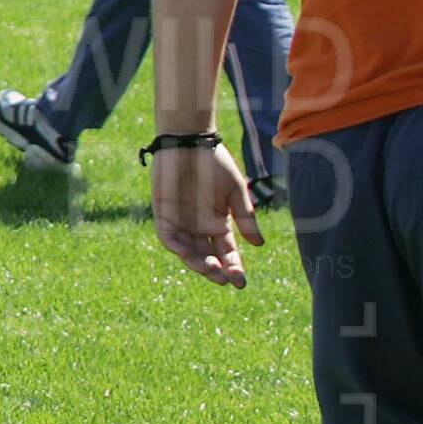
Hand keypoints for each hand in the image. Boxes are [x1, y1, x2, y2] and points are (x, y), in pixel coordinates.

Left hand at [151, 140, 259, 288]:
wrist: (190, 141)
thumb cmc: (214, 163)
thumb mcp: (235, 191)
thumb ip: (245, 217)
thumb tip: (259, 245)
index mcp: (219, 224)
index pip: (227, 252)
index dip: (234, 268)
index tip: (241, 282)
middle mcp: (199, 228)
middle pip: (208, 257)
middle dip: (216, 271)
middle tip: (225, 278)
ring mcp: (181, 222)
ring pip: (188, 251)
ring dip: (197, 263)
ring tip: (210, 270)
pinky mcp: (163, 214)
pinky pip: (167, 236)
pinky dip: (176, 246)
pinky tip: (186, 253)